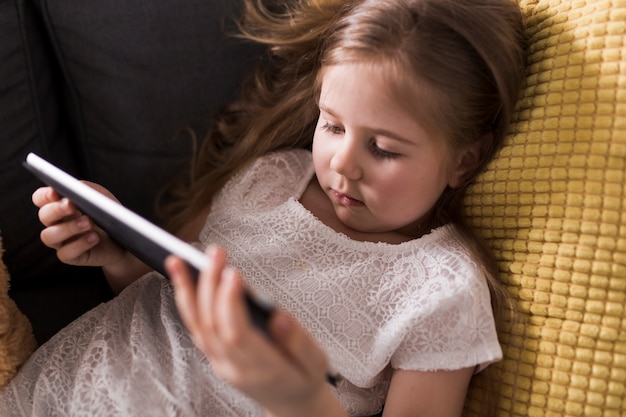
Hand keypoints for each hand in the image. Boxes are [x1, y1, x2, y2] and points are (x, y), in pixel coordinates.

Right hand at [32, 184, 125, 267]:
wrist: (122, 241)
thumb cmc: (108, 217)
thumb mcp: (103, 198)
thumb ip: (88, 190)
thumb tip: (77, 186)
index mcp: (60, 206)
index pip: (41, 199)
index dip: (44, 195)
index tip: (55, 192)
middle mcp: (56, 223)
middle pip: (44, 215)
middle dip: (56, 209)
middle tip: (71, 205)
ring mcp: (61, 241)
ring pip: (49, 236)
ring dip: (68, 228)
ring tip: (89, 222)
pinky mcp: (70, 256)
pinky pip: (65, 253)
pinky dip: (80, 244)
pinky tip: (94, 237)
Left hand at [167, 246, 346, 416]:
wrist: (291, 402)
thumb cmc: (304, 377)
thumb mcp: (315, 362)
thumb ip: (298, 341)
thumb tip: (281, 317)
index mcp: (263, 368)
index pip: (237, 333)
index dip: (230, 302)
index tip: (233, 273)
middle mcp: (234, 367)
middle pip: (213, 324)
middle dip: (210, 285)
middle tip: (214, 254)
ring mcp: (220, 363)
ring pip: (197, 326)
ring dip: (187, 291)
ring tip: (178, 260)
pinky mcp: (214, 355)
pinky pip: (195, 328)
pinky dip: (186, 302)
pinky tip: (182, 280)